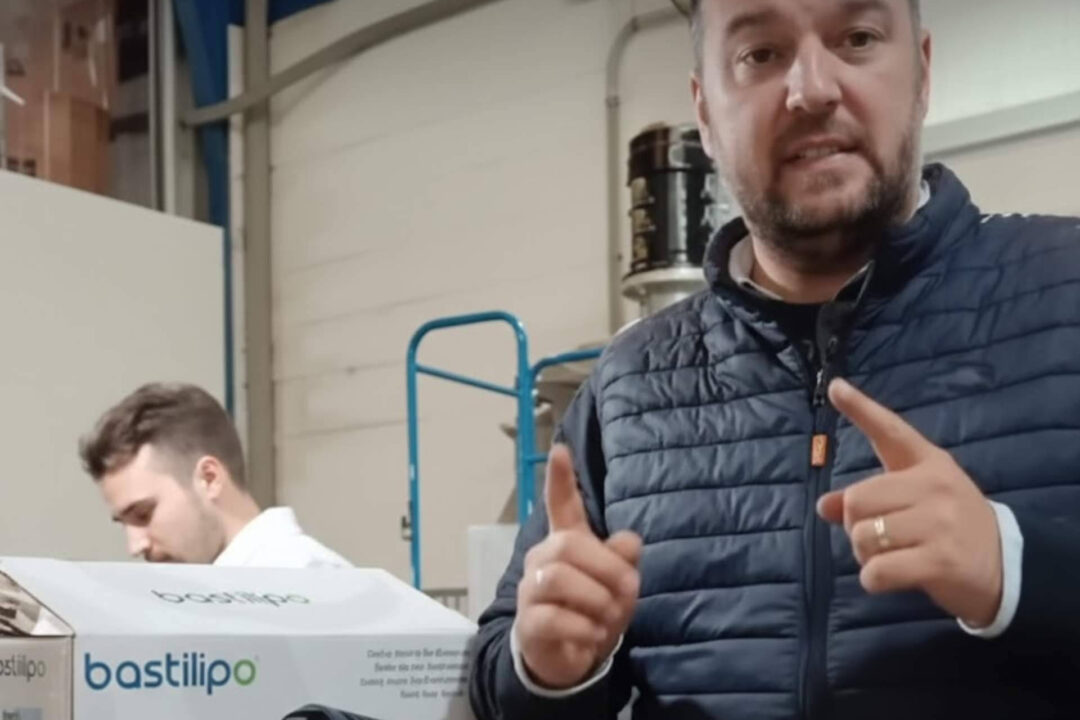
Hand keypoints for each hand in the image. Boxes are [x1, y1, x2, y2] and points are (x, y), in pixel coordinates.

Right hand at [515, 444, 641, 688]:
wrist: (567, 657)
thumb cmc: (593, 610)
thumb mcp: (618, 586)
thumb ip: (623, 561)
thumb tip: (630, 540)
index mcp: (566, 543)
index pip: (560, 505)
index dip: (560, 479)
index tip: (559, 449)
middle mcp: (543, 560)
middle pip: (566, 545)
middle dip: (605, 568)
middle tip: (628, 591)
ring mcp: (530, 591)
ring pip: (557, 579)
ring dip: (595, 600)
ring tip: (608, 618)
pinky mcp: (528, 624)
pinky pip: (552, 618)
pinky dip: (582, 629)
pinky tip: (593, 636)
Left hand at [817, 378, 1002, 627]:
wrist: (1008, 566)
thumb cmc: (953, 526)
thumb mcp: (918, 501)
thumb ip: (872, 497)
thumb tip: (824, 506)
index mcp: (928, 464)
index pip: (890, 430)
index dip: (860, 408)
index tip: (835, 387)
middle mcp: (933, 486)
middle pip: (856, 501)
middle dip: (856, 525)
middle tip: (881, 537)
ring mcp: (939, 523)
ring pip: (862, 537)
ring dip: (865, 556)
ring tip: (892, 556)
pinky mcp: (940, 561)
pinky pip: (876, 570)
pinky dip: (873, 579)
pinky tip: (892, 578)